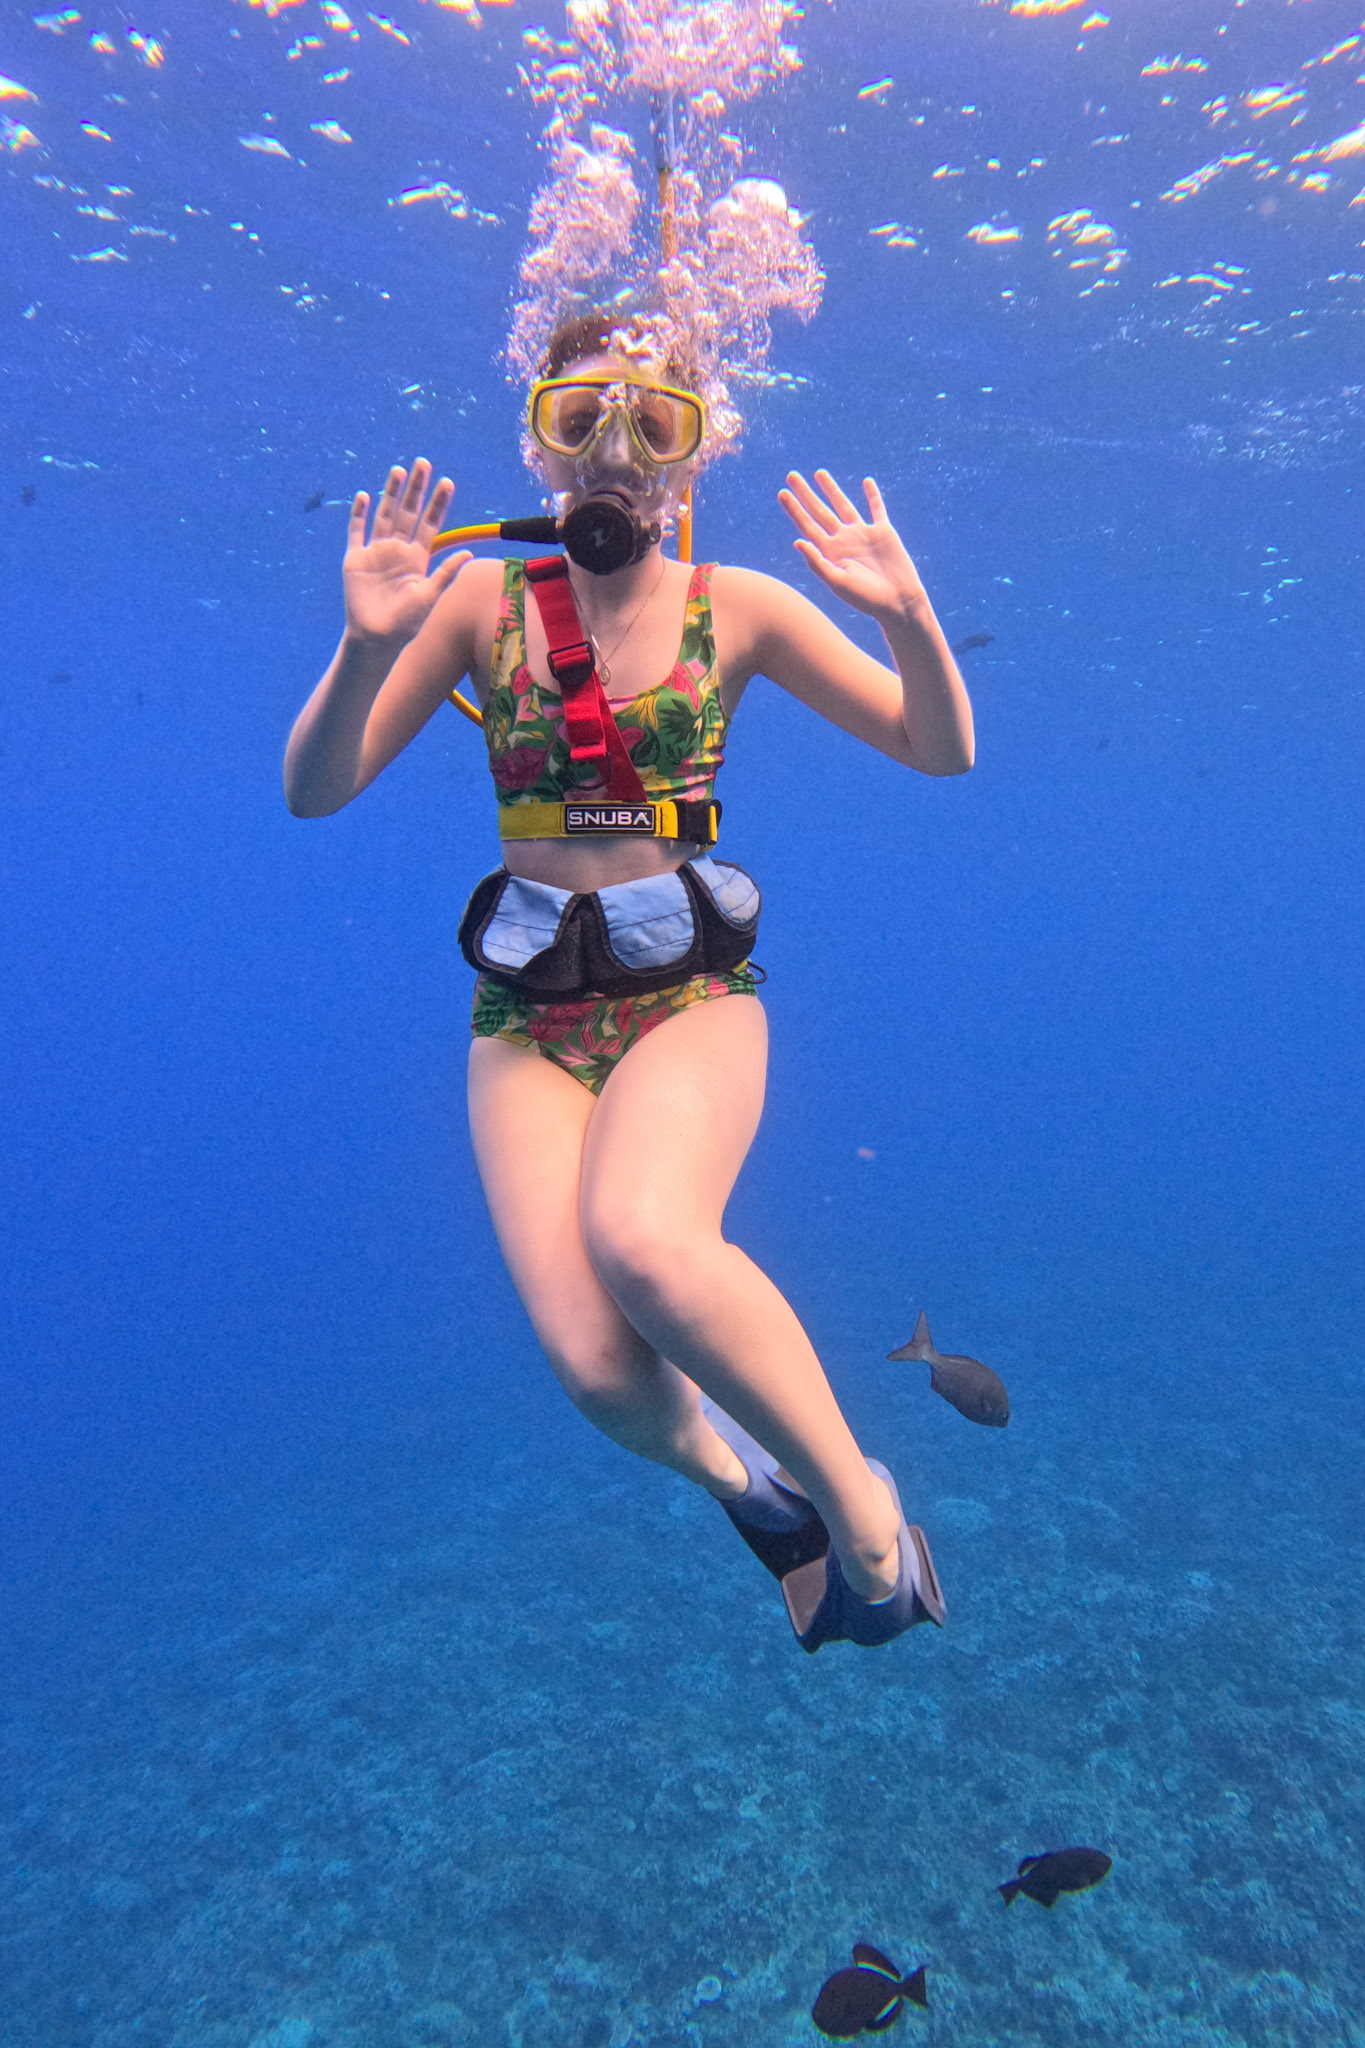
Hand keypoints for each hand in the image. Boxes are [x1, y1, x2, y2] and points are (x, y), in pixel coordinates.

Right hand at [342, 459, 468, 643]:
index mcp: (417, 557)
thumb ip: (445, 573)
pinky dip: (360, 514)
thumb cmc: (406, 623)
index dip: (438, 504)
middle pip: (407, 512)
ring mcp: (376, 552)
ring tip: (398, 470)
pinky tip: (365, 496)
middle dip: (415, 489)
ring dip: (390, 493)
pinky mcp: (355, 559)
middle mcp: (397, 550)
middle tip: (422, 463)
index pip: (430, 524)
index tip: (447, 483)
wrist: (376, 638)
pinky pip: (356, 532)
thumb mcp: (429, 596)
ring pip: (384, 515)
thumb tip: (469, 553)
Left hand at [778, 469, 927, 619]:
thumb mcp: (837, 583)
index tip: (782, 493)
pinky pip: (877, 509)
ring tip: (819, 473)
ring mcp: (863, 534)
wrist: (897, 602)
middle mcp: (843, 540)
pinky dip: (873, 496)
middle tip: (791, 475)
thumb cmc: (866, 599)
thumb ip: (817, 563)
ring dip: (831, 489)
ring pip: (844, 505)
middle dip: (806, 494)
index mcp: (830, 552)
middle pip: (820, 511)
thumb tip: (797, 542)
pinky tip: (867, 482)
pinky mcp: (883, 532)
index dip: (794, 509)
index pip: (807, 526)